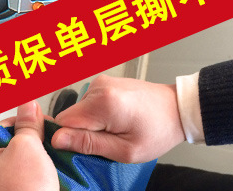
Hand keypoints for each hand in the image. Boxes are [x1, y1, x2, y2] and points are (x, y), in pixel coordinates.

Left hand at [0, 102, 57, 190]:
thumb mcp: (28, 148)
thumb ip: (28, 124)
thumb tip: (28, 104)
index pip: (1, 127)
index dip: (26, 124)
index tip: (45, 124)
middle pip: (11, 149)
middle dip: (33, 147)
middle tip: (52, 145)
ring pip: (20, 169)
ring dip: (38, 166)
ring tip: (55, 163)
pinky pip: (24, 186)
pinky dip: (38, 182)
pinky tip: (53, 179)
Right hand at [51, 75, 184, 162]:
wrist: (176, 107)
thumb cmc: (157, 132)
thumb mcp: (125, 150)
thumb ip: (89, 144)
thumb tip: (57, 139)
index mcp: (102, 103)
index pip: (64, 122)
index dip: (71, 139)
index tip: (88, 150)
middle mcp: (96, 86)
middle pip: (71, 116)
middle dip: (83, 133)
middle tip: (109, 142)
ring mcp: (99, 81)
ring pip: (79, 111)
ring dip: (91, 124)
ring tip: (117, 130)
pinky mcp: (102, 81)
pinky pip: (88, 103)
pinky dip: (97, 115)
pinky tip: (116, 119)